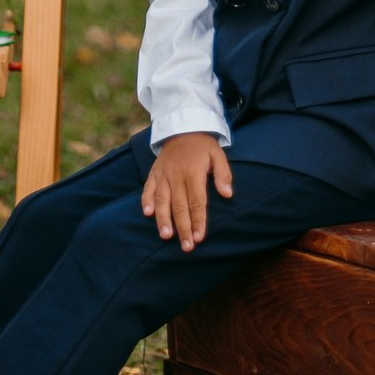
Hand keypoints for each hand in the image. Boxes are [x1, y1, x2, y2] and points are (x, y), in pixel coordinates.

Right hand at [141, 132, 233, 251]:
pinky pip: (148, 188)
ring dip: (163, 218)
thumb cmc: (203, 146)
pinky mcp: (154, 173)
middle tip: (187, 247)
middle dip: (183, 227)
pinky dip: (146, 200)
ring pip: (162, 199)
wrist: (182, 128)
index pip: (197, 201)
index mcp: (193, 173)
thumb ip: (223, 174)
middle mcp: (176, 175)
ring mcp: (163, 174)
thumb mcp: (218, 155)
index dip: (198, 220)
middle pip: (180, 205)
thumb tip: (227, 194)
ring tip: (166, 235)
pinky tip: (147, 213)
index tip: (200, 237)